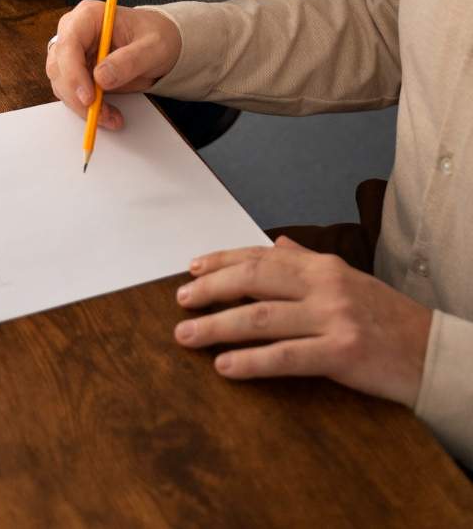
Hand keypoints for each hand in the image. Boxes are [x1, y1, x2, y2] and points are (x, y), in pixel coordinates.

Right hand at [46, 1, 180, 129]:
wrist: (159, 43)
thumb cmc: (156, 36)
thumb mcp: (152, 47)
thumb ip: (128, 61)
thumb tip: (101, 78)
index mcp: (89, 16)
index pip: (69, 43)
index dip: (73, 72)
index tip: (89, 97)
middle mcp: (75, 31)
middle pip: (59, 66)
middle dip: (77, 95)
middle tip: (100, 113)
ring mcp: (73, 51)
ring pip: (61, 83)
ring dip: (81, 105)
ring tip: (109, 116)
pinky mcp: (75, 69)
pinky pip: (71, 92)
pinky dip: (85, 107)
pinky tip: (106, 113)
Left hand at [174, 236, 432, 406]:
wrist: (432, 352)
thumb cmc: (388, 318)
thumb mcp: (350, 279)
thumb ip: (310, 262)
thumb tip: (278, 246)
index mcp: (323, 266)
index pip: (260, 257)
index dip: (222, 261)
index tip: (192, 268)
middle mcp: (324, 286)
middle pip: (253, 281)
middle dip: (211, 289)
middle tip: (181, 301)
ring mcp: (333, 318)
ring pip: (261, 317)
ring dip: (217, 326)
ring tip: (187, 335)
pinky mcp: (341, 354)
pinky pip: (285, 356)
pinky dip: (251, 361)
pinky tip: (225, 366)